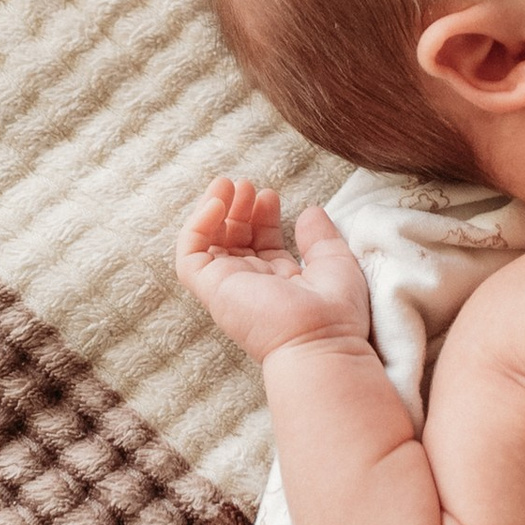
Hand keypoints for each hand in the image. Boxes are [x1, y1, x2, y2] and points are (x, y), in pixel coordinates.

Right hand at [176, 178, 374, 363]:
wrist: (320, 341)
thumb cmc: (335, 312)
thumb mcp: (334, 262)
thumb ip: (320, 237)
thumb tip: (309, 211)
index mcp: (280, 283)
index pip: (262, 244)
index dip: (262, 217)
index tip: (270, 195)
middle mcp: (252, 286)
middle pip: (234, 239)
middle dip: (238, 209)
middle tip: (246, 184)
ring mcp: (229, 288)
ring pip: (208, 244)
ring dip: (214, 210)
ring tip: (227, 184)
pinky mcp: (212, 290)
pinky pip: (190, 256)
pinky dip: (196, 226)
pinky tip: (216, 203)